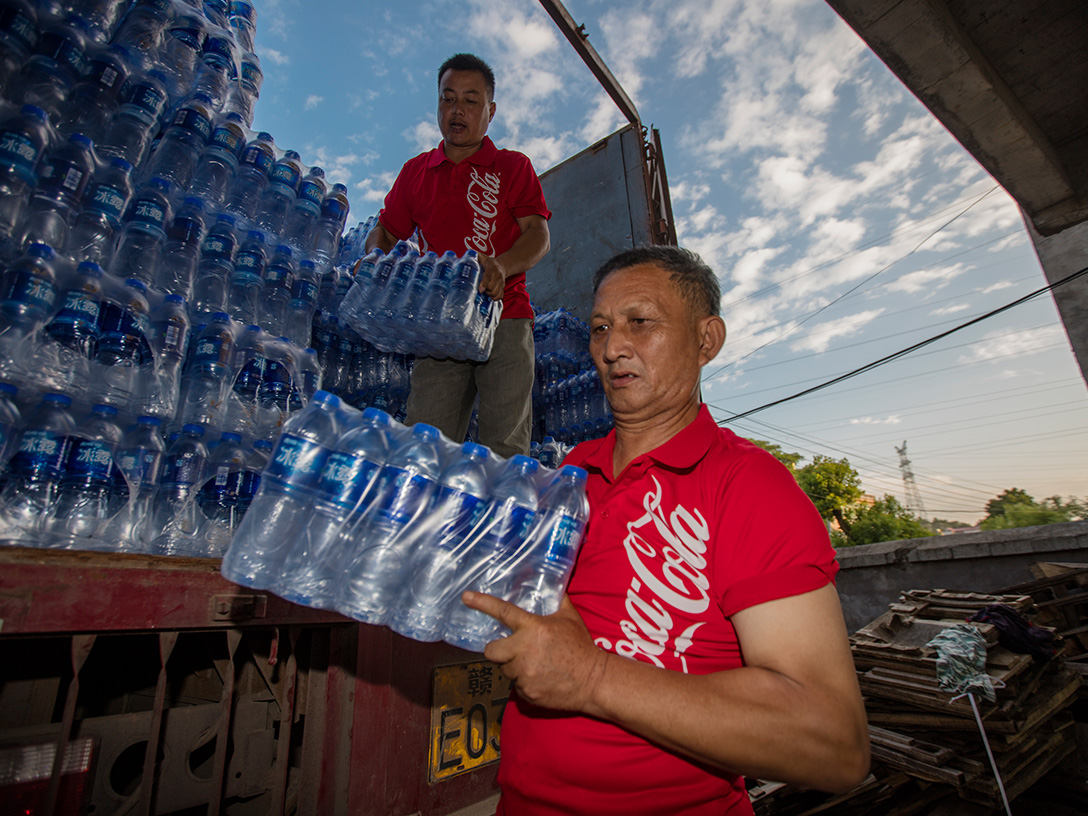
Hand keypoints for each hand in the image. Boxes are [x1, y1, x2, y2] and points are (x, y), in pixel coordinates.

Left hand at [461, 591, 609, 711]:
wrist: (594, 681)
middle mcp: (524, 650)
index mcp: (533, 628)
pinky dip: (525, 682)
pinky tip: (541, 678)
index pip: (502, 612)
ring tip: (536, 665)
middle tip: (513, 649)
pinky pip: (516, 685)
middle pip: (491, 650)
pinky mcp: (526, 692)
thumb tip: (552, 583)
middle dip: (498, 649)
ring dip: (514, 666)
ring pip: (505, 669)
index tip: (466, 597)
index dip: (482, 603)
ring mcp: (524, 674)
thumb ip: (557, 600)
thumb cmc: (581, 647)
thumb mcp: (570, 618)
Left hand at [476, 253, 506, 299]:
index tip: (480, 290)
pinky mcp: (503, 287)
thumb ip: (475, 255)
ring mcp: (501, 282)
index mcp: (492, 268)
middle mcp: (498, 276)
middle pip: (492, 288)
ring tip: (485, 292)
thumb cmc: (489, 262)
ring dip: (489, 294)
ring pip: (496, 293)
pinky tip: (490, 295)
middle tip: (480, 289)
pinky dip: (495, 298)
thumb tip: (466, 255)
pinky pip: (500, 296)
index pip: (488, 277)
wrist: (502, 266)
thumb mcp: (483, 257)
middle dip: (485, 290)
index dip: (484, 284)